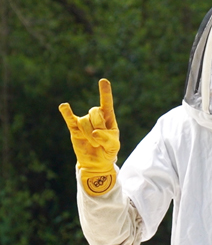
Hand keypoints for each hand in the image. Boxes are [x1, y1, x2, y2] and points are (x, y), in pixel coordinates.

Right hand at [59, 79, 119, 195]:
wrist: (96, 163)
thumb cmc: (108, 151)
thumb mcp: (114, 147)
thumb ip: (107, 139)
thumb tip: (95, 133)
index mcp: (108, 118)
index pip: (106, 103)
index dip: (105, 92)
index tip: (103, 81)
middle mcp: (96, 117)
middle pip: (95, 112)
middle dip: (98, 126)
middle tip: (100, 140)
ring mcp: (85, 123)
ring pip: (84, 121)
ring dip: (89, 134)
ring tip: (93, 143)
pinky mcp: (75, 129)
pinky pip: (70, 119)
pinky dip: (66, 113)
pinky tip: (64, 106)